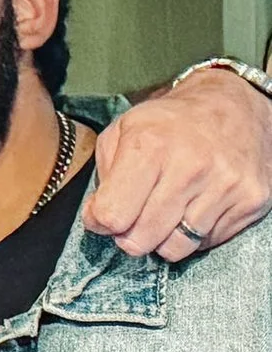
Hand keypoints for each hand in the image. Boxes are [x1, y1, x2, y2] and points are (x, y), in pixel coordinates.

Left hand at [84, 67, 271, 259]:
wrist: (235, 103)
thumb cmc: (170, 122)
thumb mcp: (123, 130)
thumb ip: (104, 175)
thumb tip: (99, 219)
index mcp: (150, 146)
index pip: (113, 215)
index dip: (100, 221)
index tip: (103, 214)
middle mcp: (190, 168)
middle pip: (142, 239)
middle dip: (129, 235)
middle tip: (134, 216)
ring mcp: (226, 186)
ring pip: (176, 248)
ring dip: (162, 238)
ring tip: (165, 211)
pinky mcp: (252, 200)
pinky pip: (207, 243)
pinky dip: (194, 234)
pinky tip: (194, 206)